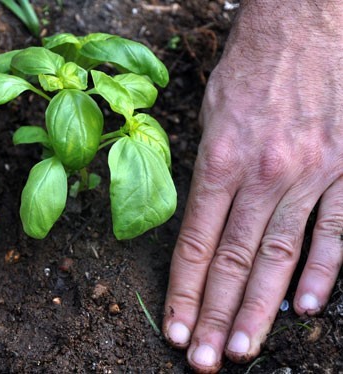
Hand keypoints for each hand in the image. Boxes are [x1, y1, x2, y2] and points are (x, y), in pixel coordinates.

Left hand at [163, 1, 342, 371]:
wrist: (310, 21)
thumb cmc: (253, 66)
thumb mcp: (210, 114)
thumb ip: (207, 170)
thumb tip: (203, 216)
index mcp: (221, 161)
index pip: (197, 244)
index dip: (185, 292)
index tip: (176, 329)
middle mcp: (264, 176)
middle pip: (236, 262)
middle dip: (217, 316)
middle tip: (203, 362)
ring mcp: (310, 176)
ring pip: (280, 258)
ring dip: (261, 310)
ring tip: (241, 350)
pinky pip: (337, 232)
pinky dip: (321, 272)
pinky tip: (306, 307)